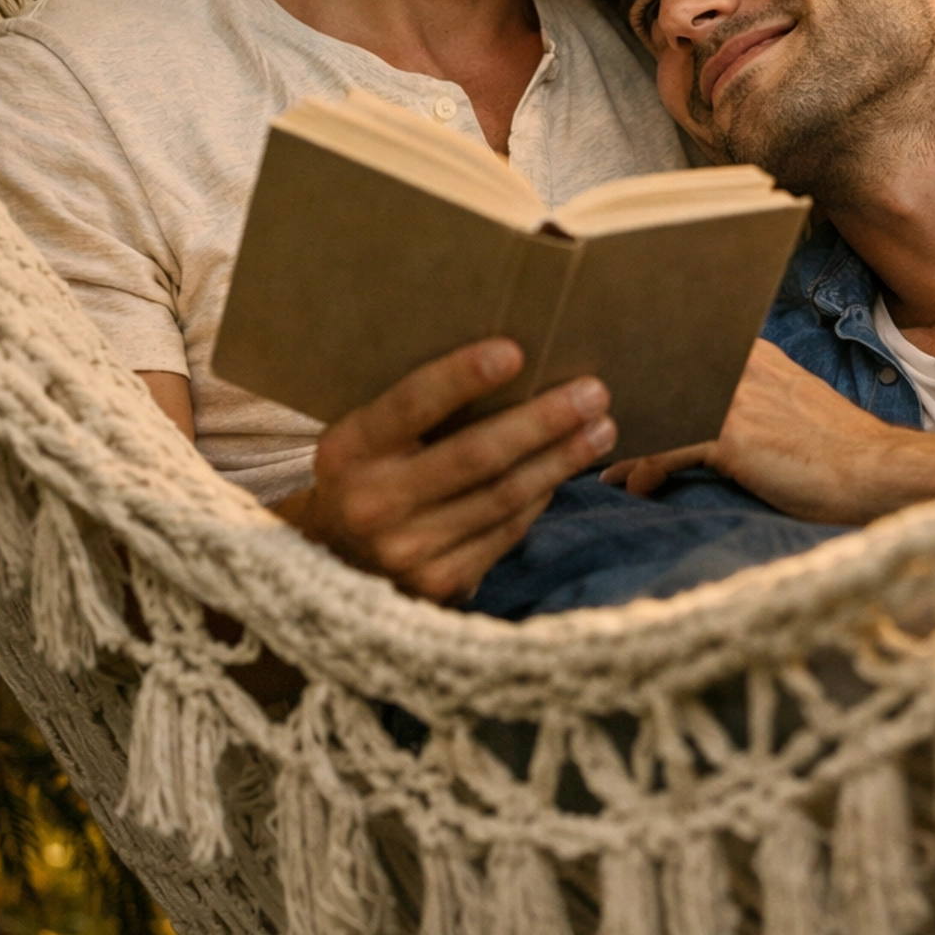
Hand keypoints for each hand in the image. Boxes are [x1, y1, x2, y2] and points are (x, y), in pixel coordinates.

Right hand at [274, 337, 612, 600]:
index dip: (463, 377)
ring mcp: (407, 550)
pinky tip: (563, 472)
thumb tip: (513, 365)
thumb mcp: (368, 439)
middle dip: (543, 421)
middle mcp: (373, 503)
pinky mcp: (440, 583)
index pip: (412, 404)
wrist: (334, 564)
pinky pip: (506, 531)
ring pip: (503, 497)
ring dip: (560, 460)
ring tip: (600, 429)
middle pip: (475, 455)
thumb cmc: (368, 477)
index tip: (515, 352)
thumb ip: (419, 412)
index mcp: (349, 450)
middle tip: (593, 392)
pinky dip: (540, 497)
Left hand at [605, 338, 934, 525]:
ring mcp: (733, 397)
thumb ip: (745, 398)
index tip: (610, 390)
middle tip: (586, 425)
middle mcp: (738, 364)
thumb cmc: (832, 450)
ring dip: (625, 440)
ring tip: (604, 465)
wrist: (875, 471)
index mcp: (752, 352)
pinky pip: (667, 448)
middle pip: (659, 373)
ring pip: (656, 409)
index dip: (642, 367)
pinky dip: (645, 470)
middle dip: (624, 402)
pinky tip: (635, 489)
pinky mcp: (732, 435)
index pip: (681, 346)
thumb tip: (696, 415)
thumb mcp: (788, 408)